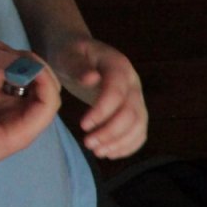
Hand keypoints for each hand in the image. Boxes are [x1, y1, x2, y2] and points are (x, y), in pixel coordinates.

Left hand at [48, 34, 147, 158]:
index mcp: (119, 66)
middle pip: (132, 113)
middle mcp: (133, 84)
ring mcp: (137, 99)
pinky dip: (127, 146)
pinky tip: (108, 153)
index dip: (103, 111)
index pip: (118, 92)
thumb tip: (91, 79)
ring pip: (139, 126)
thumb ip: (77, 65)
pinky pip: (139, 133)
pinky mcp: (134, 112)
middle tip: (88, 144)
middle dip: (111, 132)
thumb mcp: (67, 54)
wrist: (79, 54)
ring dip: (120, 143)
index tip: (83, 125)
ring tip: (97, 151)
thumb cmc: (69, 53)